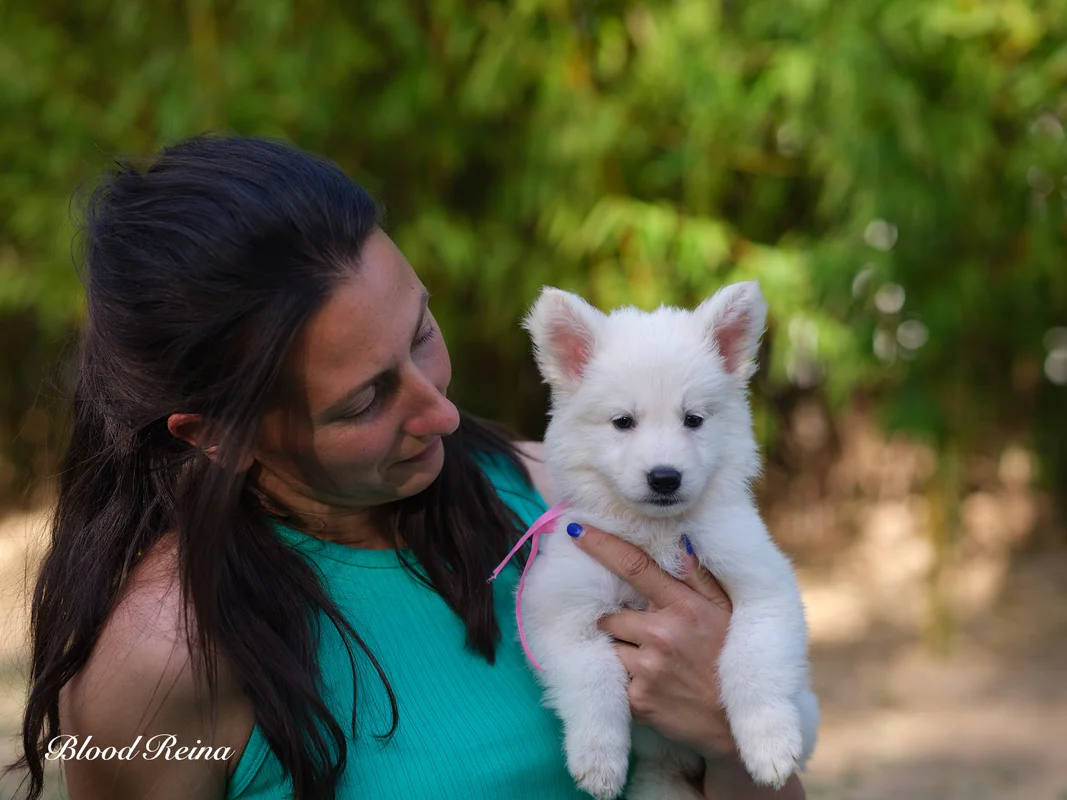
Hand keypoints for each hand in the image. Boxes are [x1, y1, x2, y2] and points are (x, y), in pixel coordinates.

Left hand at [567, 524, 735, 757]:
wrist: (735, 729)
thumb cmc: (731, 661)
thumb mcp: (727, 613)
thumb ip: (700, 578)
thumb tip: (679, 540)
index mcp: (684, 607)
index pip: (634, 566)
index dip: (601, 544)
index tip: (575, 529)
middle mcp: (661, 635)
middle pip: (612, 614)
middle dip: (622, 623)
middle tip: (648, 637)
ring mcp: (647, 669)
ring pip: (610, 646)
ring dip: (622, 651)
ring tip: (654, 663)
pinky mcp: (636, 700)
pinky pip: (614, 678)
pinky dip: (625, 679)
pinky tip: (653, 685)